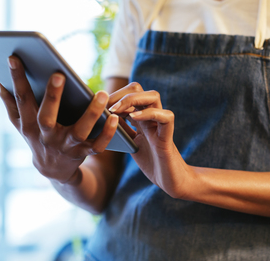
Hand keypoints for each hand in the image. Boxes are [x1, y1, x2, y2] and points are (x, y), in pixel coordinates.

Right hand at [0, 56, 119, 184]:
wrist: (52, 169)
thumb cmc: (37, 137)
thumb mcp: (21, 123)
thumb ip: (11, 104)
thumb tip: (0, 81)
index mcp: (30, 124)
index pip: (22, 99)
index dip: (17, 79)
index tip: (14, 57)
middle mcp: (46, 135)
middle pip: (47, 117)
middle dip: (52, 97)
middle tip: (58, 74)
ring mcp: (66, 145)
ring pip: (79, 131)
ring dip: (91, 113)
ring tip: (101, 93)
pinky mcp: (83, 153)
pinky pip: (98, 145)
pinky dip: (107, 133)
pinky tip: (114, 117)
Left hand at [108, 82, 192, 198]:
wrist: (170, 180)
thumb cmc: (151, 162)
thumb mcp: (130, 143)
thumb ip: (121, 130)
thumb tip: (100, 120)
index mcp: (142, 117)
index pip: (130, 93)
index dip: (114, 95)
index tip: (99, 105)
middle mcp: (152, 117)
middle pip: (140, 89)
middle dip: (121, 94)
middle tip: (107, 107)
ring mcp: (160, 125)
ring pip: (153, 96)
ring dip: (132, 100)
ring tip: (116, 110)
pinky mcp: (167, 138)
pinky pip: (166, 117)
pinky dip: (149, 113)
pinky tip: (134, 118)